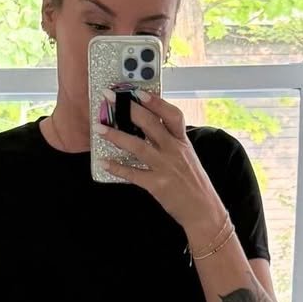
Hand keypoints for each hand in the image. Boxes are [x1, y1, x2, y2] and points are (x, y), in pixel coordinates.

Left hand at [94, 91, 227, 234]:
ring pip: (138, 146)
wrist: (203, 210)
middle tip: (110, 99)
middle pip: (150, 124)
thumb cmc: (193, 183)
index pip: (171, 115)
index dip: (155, 102)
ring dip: (116, 135)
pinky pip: (133, 174)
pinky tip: (104, 163)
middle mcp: (174, 150)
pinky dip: (117, 168)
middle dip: (129, 109)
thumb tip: (150, 129)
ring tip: (99, 128)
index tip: (138, 92)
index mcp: (182, 141)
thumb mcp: (187, 157)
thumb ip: (171, 142)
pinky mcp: (157, 184)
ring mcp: (165, 167)